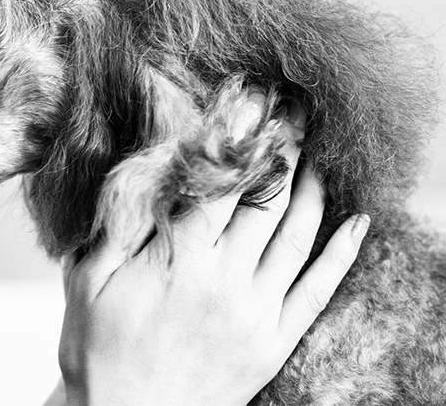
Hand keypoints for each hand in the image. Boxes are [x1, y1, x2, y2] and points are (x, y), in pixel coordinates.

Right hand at [57, 110, 368, 405]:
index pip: (220, 180)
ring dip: (316, 188)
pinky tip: (358, 223)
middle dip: (284, 147)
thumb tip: (141, 171)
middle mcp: (226, 277)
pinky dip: (342, 254)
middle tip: (299, 109)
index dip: (239, 135)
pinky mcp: (274, 340)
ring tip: (324, 151)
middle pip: (266, 199)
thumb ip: (116, 223)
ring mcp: (256, 310)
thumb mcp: (87, 279)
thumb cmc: (98, 349)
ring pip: (298, 236)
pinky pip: (318, 290)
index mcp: (180, 257)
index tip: (253, 98)